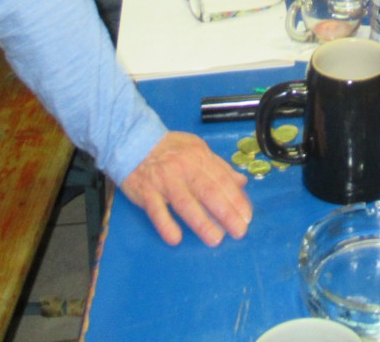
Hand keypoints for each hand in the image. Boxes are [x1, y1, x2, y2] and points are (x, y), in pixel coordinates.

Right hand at [120, 131, 251, 246]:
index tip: (246, 216)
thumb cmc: (169, 148)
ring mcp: (165, 181)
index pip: (222, 180)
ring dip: (201, 222)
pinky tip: (176, 238)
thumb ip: (219, 166)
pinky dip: (166, 224)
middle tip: (239, 231)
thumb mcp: (197, 148)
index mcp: (200, 157)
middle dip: (226, 213)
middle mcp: (184, 168)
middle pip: (208, 191)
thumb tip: (241, 183)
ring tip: (215, 239)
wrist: (132, 140)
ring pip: (185, 203)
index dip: (236, 199)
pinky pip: (156, 210)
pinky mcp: (146, 192)